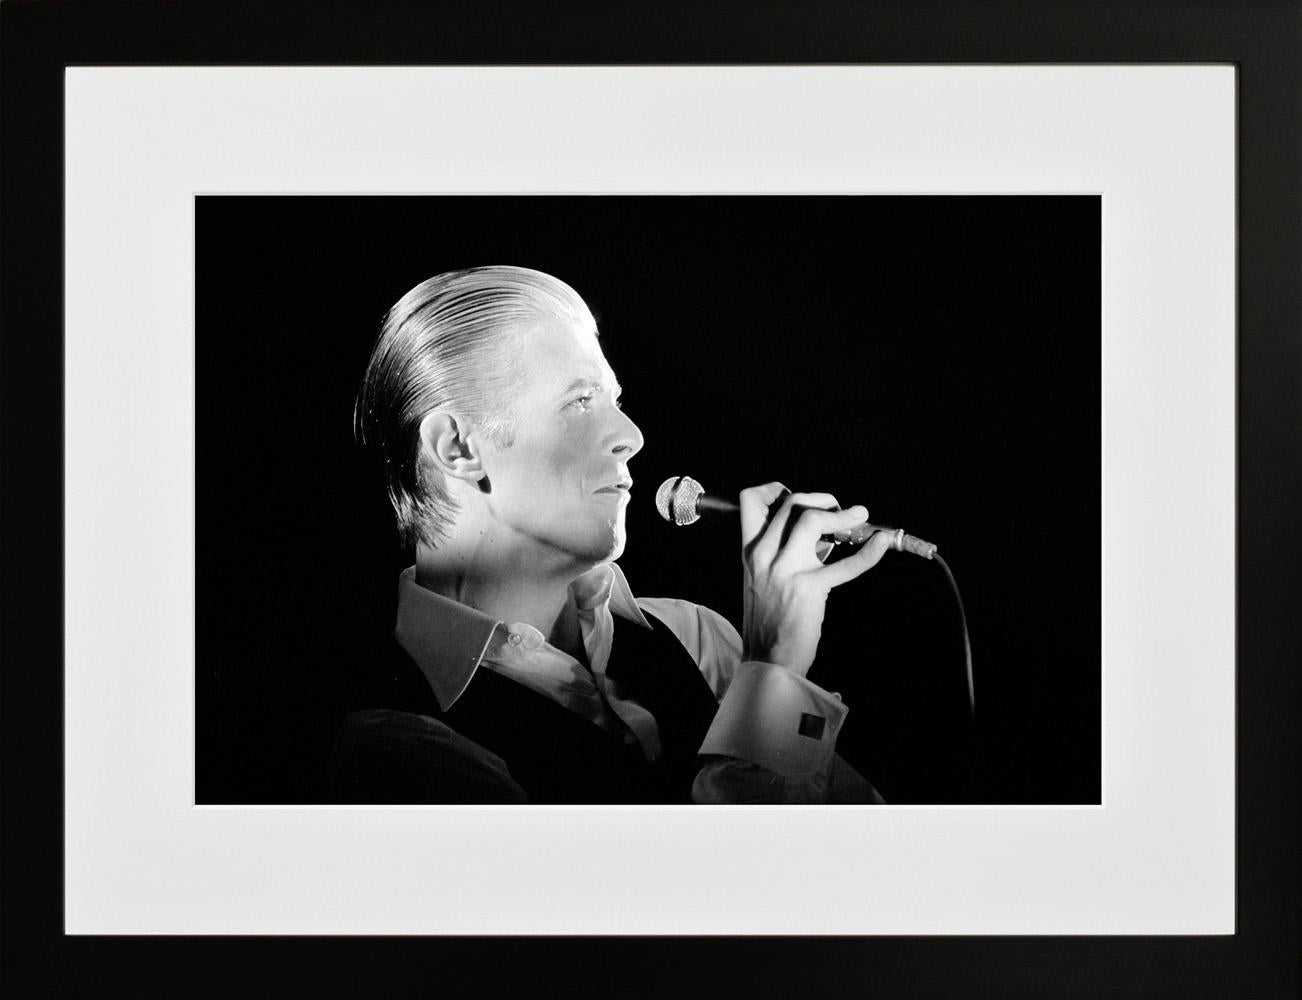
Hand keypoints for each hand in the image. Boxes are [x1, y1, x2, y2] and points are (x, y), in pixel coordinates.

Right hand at [739, 482, 894, 676]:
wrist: (767, 658)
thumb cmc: (768, 621)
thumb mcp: (759, 580)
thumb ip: (776, 554)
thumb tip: (812, 533)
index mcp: (751, 552)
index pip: (750, 502)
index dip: (774, 490)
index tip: (795, 496)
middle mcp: (764, 555)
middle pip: (792, 504)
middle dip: (822, 500)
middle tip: (839, 510)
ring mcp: (786, 570)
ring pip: (812, 520)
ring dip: (842, 514)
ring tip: (860, 517)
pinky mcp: (810, 589)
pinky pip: (846, 565)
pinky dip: (869, 552)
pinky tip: (882, 544)